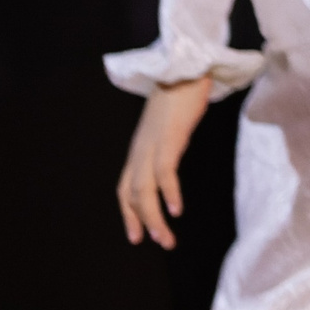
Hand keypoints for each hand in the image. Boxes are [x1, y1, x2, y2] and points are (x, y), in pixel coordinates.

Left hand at [118, 78, 212, 249]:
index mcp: (139, 149)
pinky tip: (177, 209)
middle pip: (132, 195)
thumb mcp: (169, 125)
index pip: (124, 189)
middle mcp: (140, 150)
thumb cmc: (181, 93)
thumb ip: (167, 142)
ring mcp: (153, 144)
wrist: (185, 66)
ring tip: (166, 238)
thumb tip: (173, 157)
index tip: (138, 236)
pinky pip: (164, 172)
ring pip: (144, 190)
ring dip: (154, 217)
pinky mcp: (169, 138)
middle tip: (158, 243)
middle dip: (143, 223)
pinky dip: (169, 193)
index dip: (128, 215)